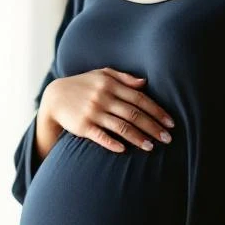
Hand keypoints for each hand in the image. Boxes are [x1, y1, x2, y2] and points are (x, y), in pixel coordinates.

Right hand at [40, 68, 174, 153]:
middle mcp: (103, 98)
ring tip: (152, 148)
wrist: (54, 97)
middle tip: (168, 139)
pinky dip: (113, 143)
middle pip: (133, 114)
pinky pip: (100, 136)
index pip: (139, 99)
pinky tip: (124, 150)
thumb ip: (123, 78)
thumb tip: (145, 83)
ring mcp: (92, 112)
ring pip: (121, 127)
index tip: (170, 123)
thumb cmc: (83, 85)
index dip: (157, 111)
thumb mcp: (101, 75)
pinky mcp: (82, 126)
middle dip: (153, 127)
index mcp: (110, 84)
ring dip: (138, 138)